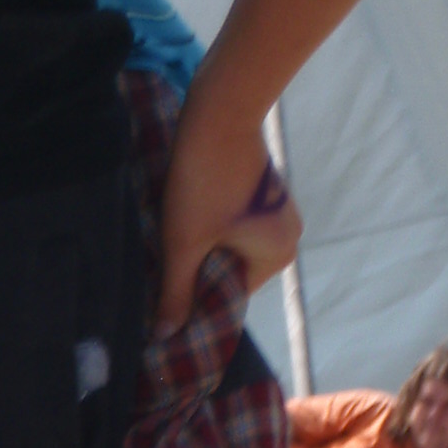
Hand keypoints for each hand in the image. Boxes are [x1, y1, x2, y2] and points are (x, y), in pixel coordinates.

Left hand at [156, 87, 302, 334]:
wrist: (219, 112)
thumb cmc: (203, 181)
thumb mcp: (184, 242)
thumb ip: (176, 291)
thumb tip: (166, 336)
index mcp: (278, 255)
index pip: (231, 293)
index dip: (196, 296)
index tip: (164, 295)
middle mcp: (287, 236)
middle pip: (231, 268)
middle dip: (197, 268)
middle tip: (161, 262)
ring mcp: (276, 211)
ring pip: (229, 243)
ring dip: (200, 244)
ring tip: (169, 235)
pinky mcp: (261, 191)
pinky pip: (232, 221)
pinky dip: (209, 223)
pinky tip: (183, 213)